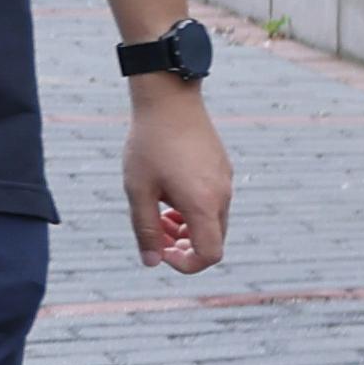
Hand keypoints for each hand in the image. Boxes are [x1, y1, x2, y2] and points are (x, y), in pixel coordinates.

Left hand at [125, 78, 235, 274]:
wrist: (169, 100)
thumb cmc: (149, 144)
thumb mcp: (137, 190)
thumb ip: (145, 229)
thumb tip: (151, 262)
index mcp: (204, 204)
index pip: (210, 255)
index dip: (186, 264)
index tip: (160, 252)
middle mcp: (222, 195)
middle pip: (212, 240)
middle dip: (183, 245)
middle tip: (154, 232)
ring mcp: (225, 181)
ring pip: (212, 221)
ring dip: (187, 227)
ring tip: (158, 213)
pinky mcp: (222, 169)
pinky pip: (214, 201)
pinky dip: (193, 209)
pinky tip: (168, 193)